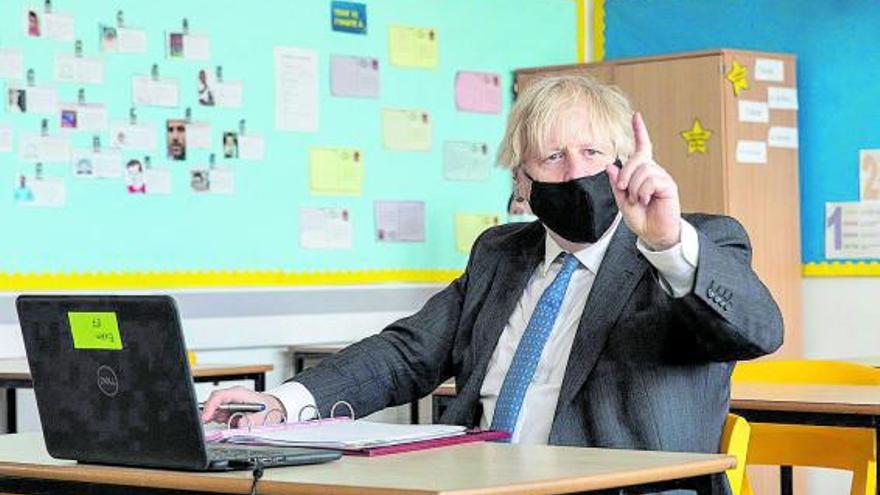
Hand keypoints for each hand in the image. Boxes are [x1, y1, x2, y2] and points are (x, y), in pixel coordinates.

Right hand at [200, 386, 286, 426]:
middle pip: (213, 401)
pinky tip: (226, 423)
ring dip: (214, 418)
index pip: (219, 396)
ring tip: (226, 423)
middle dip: (209, 413)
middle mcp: (232, 396)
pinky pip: (218, 413)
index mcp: (239, 393)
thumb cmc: (268, 408)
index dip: (210, 407)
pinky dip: (218, 420)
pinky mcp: (229, 408)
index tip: (206, 418)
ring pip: (214, 408)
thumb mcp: (262, 416)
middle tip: (208, 424)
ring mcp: (230, 401)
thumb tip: (241, 424)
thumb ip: (251, 421)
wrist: (272, 408)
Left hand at [607, 112, 681, 249]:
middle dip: (625, 174)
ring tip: (639, 200)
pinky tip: (647, 201)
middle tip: (624, 190)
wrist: (654, 234)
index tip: (636, 116)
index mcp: (641, 173)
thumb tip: (611, 166)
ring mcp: (662, 177)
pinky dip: (643, 192)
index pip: (641, 148)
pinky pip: (650, 181)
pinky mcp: (668, 185)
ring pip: (642, 171)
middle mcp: (653, 171)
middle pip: (636, 159)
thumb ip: (617, 184)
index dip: (639, 131)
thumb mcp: (622, 201)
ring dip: (634, 188)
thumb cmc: (641, 218)